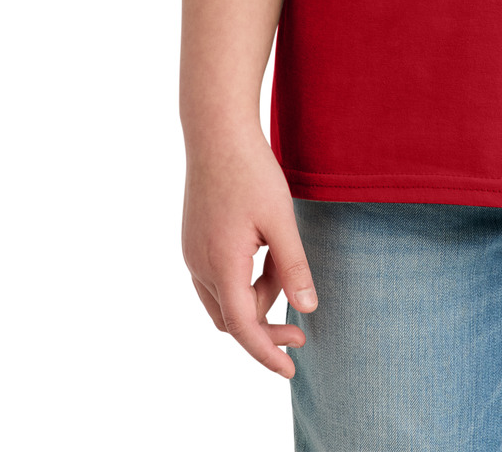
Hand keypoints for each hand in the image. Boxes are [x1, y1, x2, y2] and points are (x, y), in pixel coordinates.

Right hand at [182, 129, 317, 377]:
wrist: (216, 132)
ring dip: (256, 298)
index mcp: (222, 265)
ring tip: (285, 263)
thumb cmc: (251, 171)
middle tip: (301, 329)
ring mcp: (193, 253)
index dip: (267, 353)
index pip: (243, 328)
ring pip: (225, 299)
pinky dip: (243, 281)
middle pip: (233, 319)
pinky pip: (218, 279)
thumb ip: (293, 266)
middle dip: (266, 328)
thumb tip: (308, 309)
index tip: (290, 370)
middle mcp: (200, 266)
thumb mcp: (280, 219)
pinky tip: (265, 256)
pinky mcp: (194, 241)